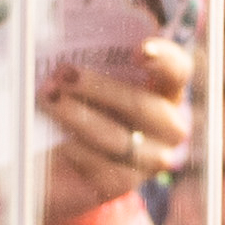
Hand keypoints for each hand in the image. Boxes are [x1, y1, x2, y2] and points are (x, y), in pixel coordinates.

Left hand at [40, 32, 195, 209]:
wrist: (57, 166)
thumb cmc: (74, 106)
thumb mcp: (81, 80)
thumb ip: (83, 61)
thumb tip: (55, 40)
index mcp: (164, 90)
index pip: (177, 71)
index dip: (164, 59)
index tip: (137, 52)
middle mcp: (167, 126)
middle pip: (140, 104)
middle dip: (98, 87)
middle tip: (62, 73)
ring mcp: (151, 158)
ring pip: (118, 137)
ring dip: (77, 116)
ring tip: (47, 99)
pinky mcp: (125, 183)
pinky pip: (101, 165)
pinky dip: (74, 150)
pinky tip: (56, 141)